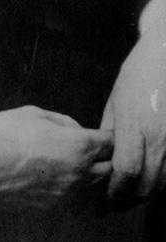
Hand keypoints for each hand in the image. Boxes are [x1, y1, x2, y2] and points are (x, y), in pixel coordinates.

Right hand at [0, 105, 112, 210]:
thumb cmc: (3, 133)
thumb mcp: (36, 113)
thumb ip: (65, 122)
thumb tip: (77, 131)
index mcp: (78, 146)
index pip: (111, 143)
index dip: (107, 136)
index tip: (101, 134)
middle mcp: (78, 174)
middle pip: (109, 169)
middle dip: (104, 157)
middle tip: (90, 148)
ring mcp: (66, 196)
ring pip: (92, 188)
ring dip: (89, 175)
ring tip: (69, 163)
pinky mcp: (52, 210)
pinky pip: (71, 200)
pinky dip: (69, 190)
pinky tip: (51, 178)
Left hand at [101, 18, 165, 204]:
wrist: (165, 56)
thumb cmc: (137, 74)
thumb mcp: (115, 101)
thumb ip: (110, 132)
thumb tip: (102, 158)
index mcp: (134, 125)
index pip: (126, 172)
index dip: (114, 193)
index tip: (102, 202)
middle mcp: (158, 137)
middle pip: (145, 185)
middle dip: (126, 200)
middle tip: (111, 205)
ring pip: (162, 184)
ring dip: (144, 194)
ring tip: (126, 196)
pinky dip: (160, 182)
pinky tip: (147, 181)